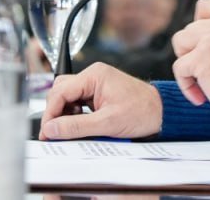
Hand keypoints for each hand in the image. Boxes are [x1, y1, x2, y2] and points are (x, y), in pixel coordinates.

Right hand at [38, 63, 161, 139]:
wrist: (162, 112)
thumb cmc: (142, 112)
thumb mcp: (107, 123)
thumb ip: (76, 126)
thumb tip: (51, 129)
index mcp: (94, 75)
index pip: (59, 92)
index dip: (50, 114)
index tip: (47, 132)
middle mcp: (93, 76)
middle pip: (60, 92)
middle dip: (55, 113)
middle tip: (55, 134)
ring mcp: (95, 84)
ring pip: (67, 97)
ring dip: (65, 115)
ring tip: (69, 131)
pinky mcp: (98, 94)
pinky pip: (77, 102)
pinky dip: (74, 115)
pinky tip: (78, 127)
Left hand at [170, 0, 209, 115]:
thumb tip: (198, 39)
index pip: (205, 5)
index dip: (198, 23)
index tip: (203, 43)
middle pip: (189, 27)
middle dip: (192, 50)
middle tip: (205, 72)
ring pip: (180, 41)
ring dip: (186, 63)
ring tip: (201, 82)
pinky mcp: (201, 58)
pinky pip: (179, 68)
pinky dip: (186, 85)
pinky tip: (200, 98)